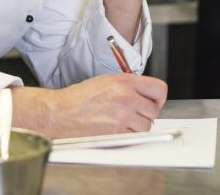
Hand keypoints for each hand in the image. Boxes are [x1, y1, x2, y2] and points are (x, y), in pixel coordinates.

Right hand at [10, 73, 166, 137]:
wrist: (60, 112)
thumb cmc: (78, 98)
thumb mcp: (106, 81)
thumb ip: (128, 86)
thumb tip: (144, 97)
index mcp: (124, 81)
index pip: (159, 89)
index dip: (158, 98)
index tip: (152, 102)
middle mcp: (126, 97)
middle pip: (154, 110)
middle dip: (145, 114)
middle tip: (132, 115)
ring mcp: (123, 115)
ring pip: (146, 126)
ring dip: (137, 127)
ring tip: (120, 123)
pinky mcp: (117, 132)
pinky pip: (135, 138)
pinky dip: (128, 137)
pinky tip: (115, 130)